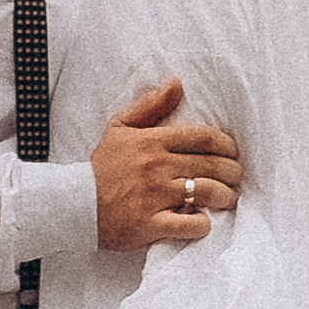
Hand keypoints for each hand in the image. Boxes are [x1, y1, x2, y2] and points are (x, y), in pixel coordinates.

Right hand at [92, 77, 244, 249]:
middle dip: (232, 172)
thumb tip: (177, 84)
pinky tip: (202, 221)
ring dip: (225, 196)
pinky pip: (191, 225)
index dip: (227, 145)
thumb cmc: (101, 168)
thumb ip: (151, 105)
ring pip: (207, 193)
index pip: (204, 137)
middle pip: (212, 165)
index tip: (230, 153)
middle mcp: (156, 167)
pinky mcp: (151, 224)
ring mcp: (155, 196)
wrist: (74, 205)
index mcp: (152, 141)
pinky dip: (203, 225)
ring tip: (227, 198)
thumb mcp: (120, 127)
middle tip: (234, 177)